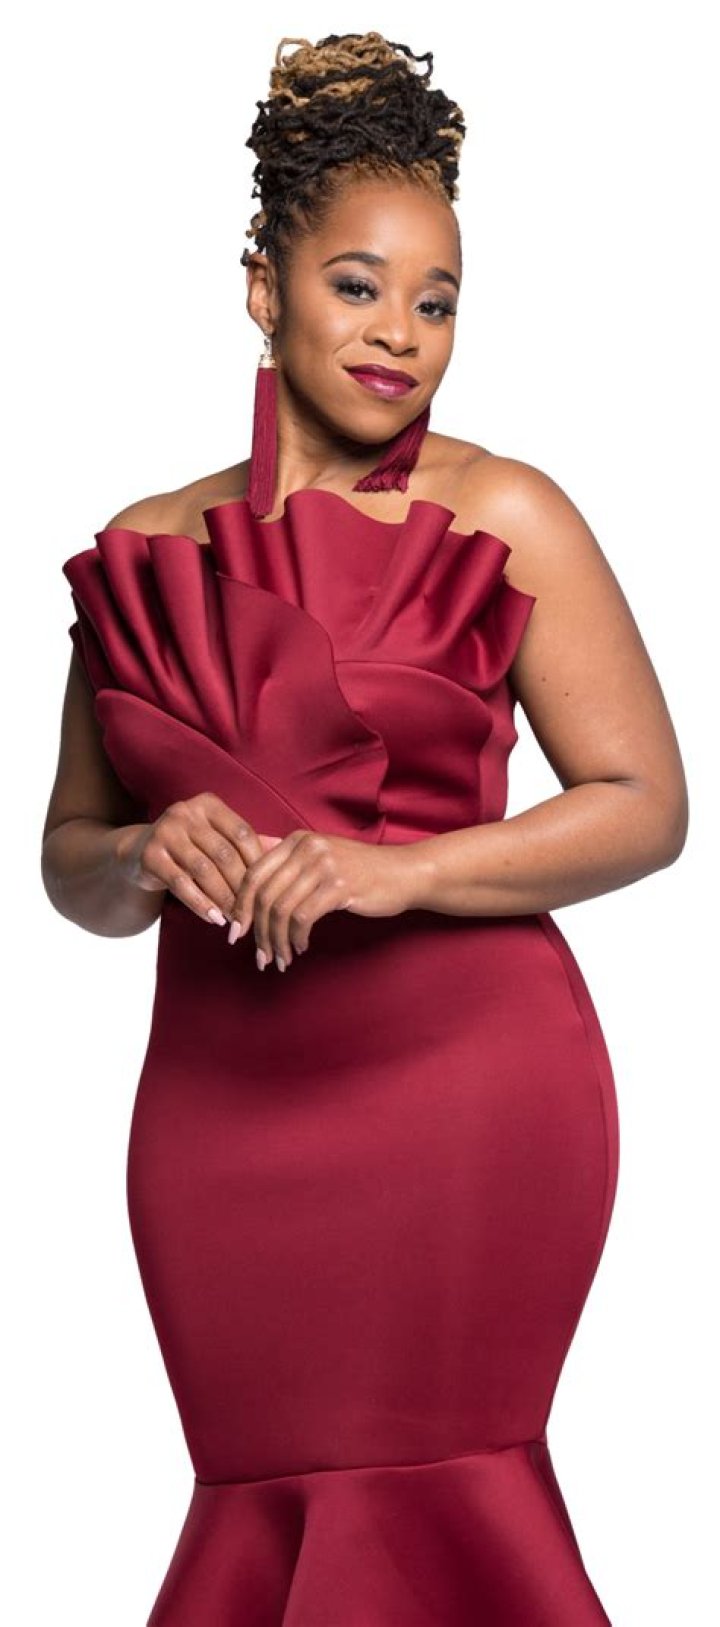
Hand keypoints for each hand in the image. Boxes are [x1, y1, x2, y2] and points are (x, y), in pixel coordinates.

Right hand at [114, 793, 276, 926]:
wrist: (139, 853)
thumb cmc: (190, 847)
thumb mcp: (217, 839)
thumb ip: (246, 843)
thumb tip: (285, 847)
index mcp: (208, 804)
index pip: (241, 833)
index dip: (257, 862)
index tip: (268, 888)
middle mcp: (185, 812)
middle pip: (224, 854)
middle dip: (241, 887)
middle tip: (252, 911)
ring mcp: (165, 832)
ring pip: (203, 870)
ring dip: (222, 898)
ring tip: (234, 919)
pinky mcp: (150, 855)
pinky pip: (181, 884)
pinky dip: (200, 904)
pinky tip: (213, 918)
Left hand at [226, 829, 421, 969]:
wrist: (404, 873)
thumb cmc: (360, 871)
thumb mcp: (320, 858)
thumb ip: (286, 862)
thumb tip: (247, 873)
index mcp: (296, 840)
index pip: (253, 874)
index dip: (240, 906)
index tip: (236, 932)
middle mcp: (306, 847)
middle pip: (264, 895)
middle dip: (257, 931)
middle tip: (260, 956)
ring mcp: (323, 865)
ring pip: (281, 910)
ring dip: (277, 941)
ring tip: (281, 958)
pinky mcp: (338, 886)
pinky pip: (303, 918)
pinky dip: (297, 938)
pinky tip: (301, 948)